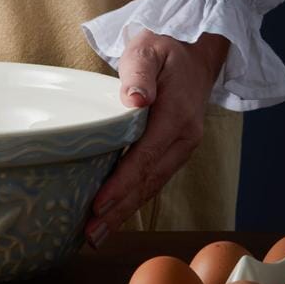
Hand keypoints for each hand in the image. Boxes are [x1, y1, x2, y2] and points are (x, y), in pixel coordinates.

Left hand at [84, 30, 229, 247]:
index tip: (98, 204)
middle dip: (119, 210)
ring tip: (96, 235)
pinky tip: (115, 214)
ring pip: (152, 186)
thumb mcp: (149, 50)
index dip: (122, 183)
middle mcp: (184, 138)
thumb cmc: (165, 48)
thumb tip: (135, 100)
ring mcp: (182, 147)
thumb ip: (139, 74)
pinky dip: (134, 199)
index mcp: (177, 116)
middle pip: (148, 181)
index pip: (145, 156)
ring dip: (125, 212)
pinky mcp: (174, 151)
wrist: (194, 51)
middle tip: (90, 235)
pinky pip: (153, 179)